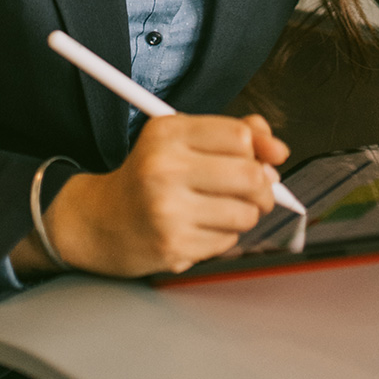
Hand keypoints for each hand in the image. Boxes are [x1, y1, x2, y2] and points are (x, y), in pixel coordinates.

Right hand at [12, 114, 289, 277]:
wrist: (101, 222)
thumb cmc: (149, 178)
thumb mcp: (181, 141)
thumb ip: (232, 134)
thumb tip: (278, 151)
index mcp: (167, 134)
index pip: (241, 136)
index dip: (260, 151)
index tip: (260, 160)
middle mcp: (164, 168)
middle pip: (252, 176)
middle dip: (264, 188)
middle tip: (256, 192)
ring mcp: (168, 210)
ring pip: (247, 213)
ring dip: (245, 215)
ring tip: (220, 210)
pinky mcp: (174, 245)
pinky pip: (228, 240)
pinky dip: (223, 235)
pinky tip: (199, 228)